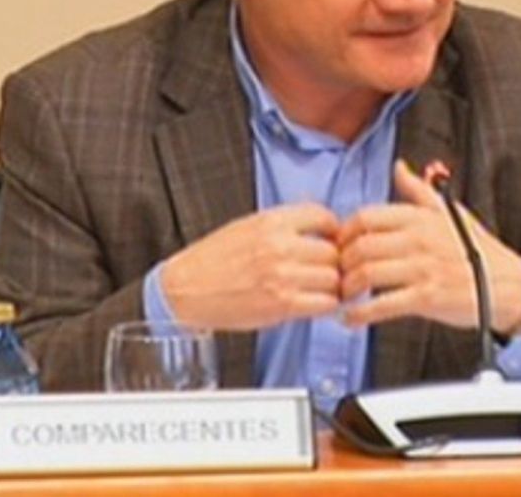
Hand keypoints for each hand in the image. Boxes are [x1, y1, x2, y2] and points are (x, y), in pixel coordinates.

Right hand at [161, 203, 340, 330]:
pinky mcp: (282, 304)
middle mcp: (280, 246)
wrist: (186, 289)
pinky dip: (325, 305)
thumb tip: (318, 228)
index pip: (323, 217)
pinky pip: (324, 303)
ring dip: (332, 285)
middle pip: (334, 251)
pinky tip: (315, 303)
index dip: (333, 231)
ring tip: (321, 288)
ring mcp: (283, 275)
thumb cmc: (213, 259)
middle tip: (328, 269)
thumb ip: (283, 225)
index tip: (331, 240)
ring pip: (333, 278)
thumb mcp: (248, 226)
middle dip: (334, 261)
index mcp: (272, 222)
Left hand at [337, 160, 520, 333]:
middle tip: (333, 274)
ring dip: (346, 288)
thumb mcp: (449, 212)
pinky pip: (382, 305)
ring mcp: (422, 268)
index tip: (337, 247)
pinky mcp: (427, 297)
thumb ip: (418, 191)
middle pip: (360, 246)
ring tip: (341, 296)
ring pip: (366, 274)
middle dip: (339, 263)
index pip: (365, 217)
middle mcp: (418, 239)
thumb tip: (399, 167)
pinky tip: (351, 318)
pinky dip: (359, 314)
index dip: (343, 233)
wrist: (507, 285)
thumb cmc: (475, 250)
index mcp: (419, 217)